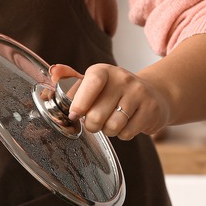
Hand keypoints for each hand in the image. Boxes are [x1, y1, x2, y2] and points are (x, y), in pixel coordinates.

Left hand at [50, 64, 170, 139]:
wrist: (153, 93)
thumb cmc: (114, 91)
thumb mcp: (93, 83)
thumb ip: (70, 82)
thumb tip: (52, 76)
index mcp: (103, 71)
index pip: (92, 83)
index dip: (80, 103)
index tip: (74, 115)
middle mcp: (123, 79)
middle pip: (98, 114)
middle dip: (92, 125)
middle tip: (95, 122)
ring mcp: (139, 93)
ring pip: (113, 127)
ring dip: (108, 130)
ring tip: (112, 121)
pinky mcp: (151, 109)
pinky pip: (127, 133)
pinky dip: (123, 134)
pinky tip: (126, 123)